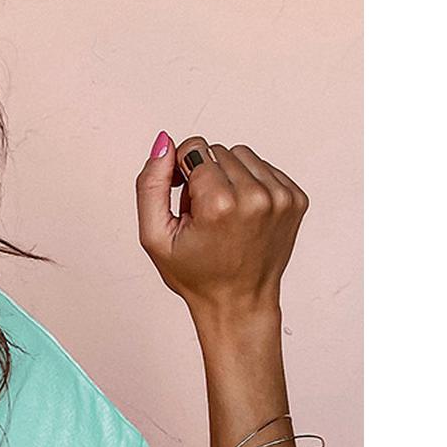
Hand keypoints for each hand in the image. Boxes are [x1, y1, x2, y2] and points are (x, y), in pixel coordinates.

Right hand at [136, 132, 308, 322]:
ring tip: (224, 214)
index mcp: (220, 204)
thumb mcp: (155, 238)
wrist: (240, 302)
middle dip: (206, 176)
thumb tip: (164, 143)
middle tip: (205, 215)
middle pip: (219, 150)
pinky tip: (243, 215)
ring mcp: (281, 197)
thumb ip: (150, 186)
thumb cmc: (197, 276)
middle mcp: (256, 196)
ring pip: (243, 155)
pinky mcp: (295, 198)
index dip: (182, 172)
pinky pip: (265, 168)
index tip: (186, 202)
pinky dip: (250, 185)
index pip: (195, 148)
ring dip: (229, 177)